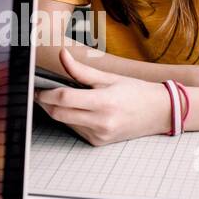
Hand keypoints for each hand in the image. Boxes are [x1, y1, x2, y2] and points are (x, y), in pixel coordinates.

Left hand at [34, 47, 171, 145]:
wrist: (159, 112)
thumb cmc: (136, 92)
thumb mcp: (109, 77)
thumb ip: (81, 70)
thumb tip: (62, 56)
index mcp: (104, 102)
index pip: (64, 98)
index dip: (46, 93)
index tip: (39, 88)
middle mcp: (101, 122)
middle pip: (59, 114)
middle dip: (46, 104)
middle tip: (42, 93)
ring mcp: (99, 135)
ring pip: (65, 123)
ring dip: (59, 111)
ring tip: (64, 99)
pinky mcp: (98, 142)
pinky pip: (76, 129)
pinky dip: (72, 119)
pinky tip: (80, 110)